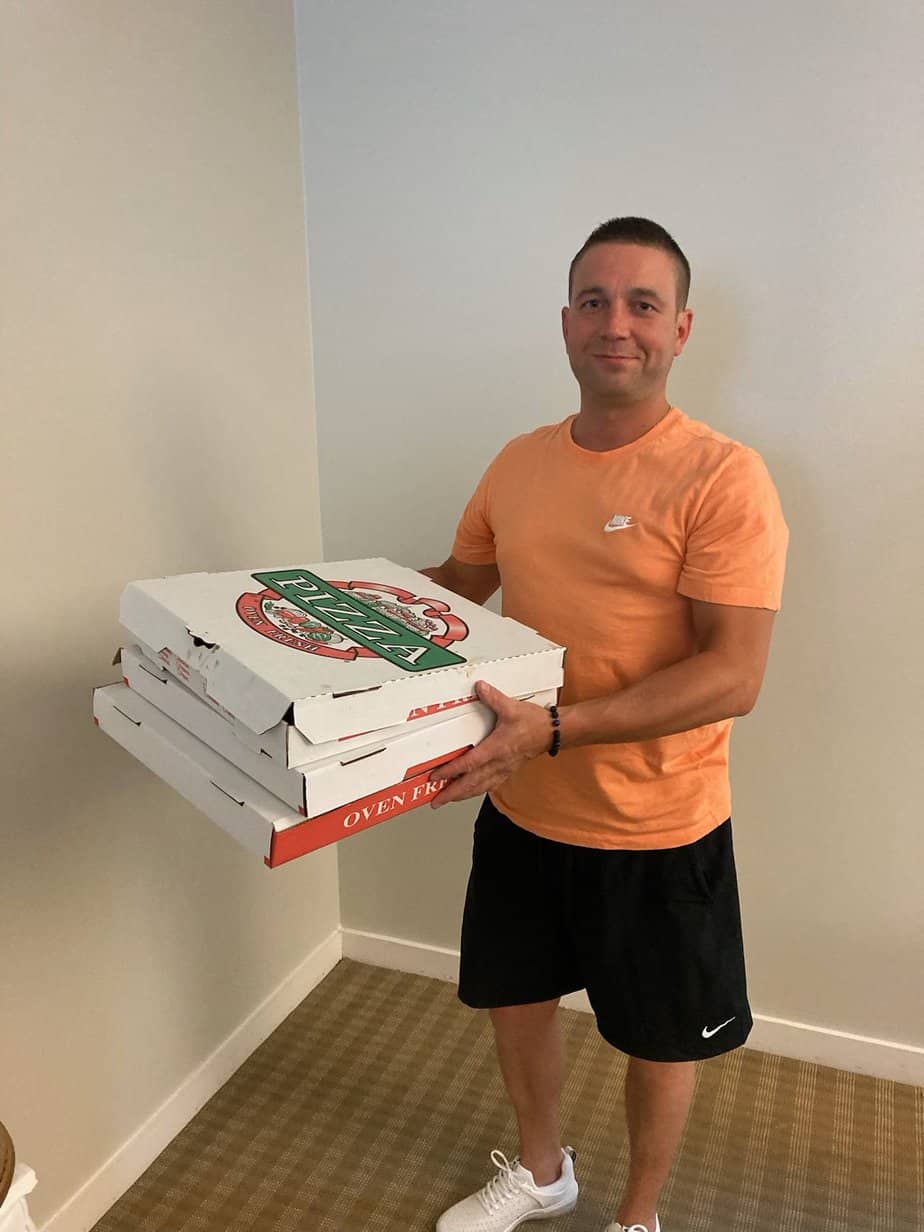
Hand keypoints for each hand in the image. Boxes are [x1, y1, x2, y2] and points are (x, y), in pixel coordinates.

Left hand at [428, 680, 551, 808]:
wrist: (553, 732)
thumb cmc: (535, 723)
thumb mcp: (512, 707)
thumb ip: (493, 698)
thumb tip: (480, 688)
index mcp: (497, 749)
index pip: (469, 764)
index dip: (450, 771)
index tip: (436, 776)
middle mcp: (499, 763)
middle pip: (471, 783)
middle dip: (452, 794)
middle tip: (436, 801)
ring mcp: (504, 769)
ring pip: (480, 787)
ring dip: (463, 795)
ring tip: (448, 799)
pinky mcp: (508, 770)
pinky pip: (490, 785)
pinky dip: (477, 790)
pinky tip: (471, 792)